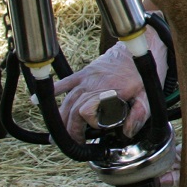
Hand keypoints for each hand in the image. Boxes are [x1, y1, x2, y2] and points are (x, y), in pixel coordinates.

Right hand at [54, 26, 168, 142]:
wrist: (142, 44)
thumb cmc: (147, 70)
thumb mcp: (149, 94)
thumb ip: (140, 114)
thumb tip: (128, 132)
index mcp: (108, 90)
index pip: (87, 111)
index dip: (90, 123)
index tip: (99, 130)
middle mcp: (93, 83)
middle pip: (73, 109)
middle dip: (70, 128)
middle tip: (73, 143)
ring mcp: (87, 77)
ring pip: (67, 100)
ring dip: (61, 118)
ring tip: (56, 135)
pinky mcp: (85, 72)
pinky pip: (65, 82)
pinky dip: (53, 90)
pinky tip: (37, 100)